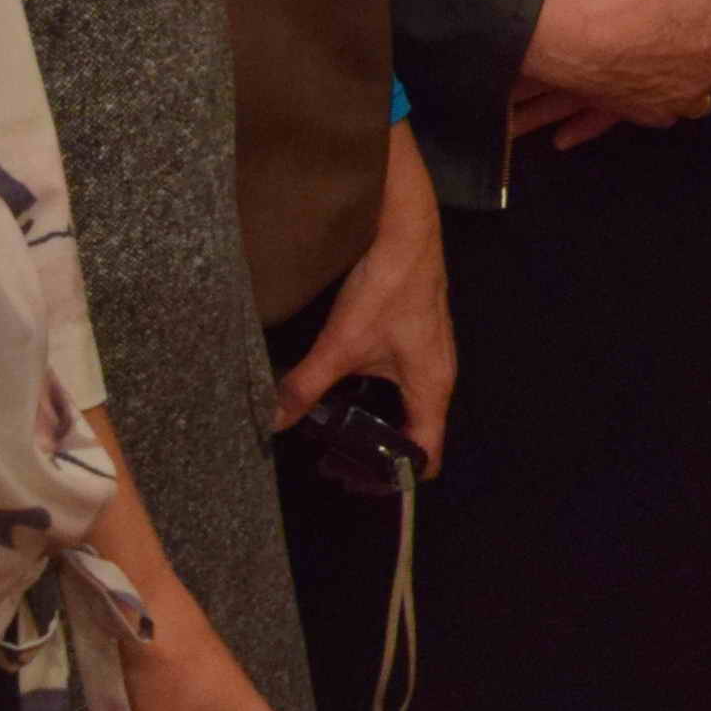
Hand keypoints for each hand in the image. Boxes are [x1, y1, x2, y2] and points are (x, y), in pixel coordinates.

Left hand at [264, 138, 456, 471]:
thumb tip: (272, 422)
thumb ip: (306, 385)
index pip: (427, 453)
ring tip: (334, 432)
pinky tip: (344, 388)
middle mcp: (439, 376)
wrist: (406, 227)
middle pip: (417, 432)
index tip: (357, 482)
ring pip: (409, 405)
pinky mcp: (418, 335)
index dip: (395, 476)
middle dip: (379, 452)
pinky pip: (404, 382)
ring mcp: (432, 353)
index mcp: (431, 387)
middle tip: (336, 463)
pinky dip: (378, 396)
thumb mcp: (341, 342)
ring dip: (377, 422)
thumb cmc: (386, 288)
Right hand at [518, 0, 710, 147]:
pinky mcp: (648, 115)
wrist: (574, 40)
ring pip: (706, 98)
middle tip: (704, 34)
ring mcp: (679, 100)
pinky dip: (667, 98)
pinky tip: (654, 80)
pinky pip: (670, 113)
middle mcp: (708, 75)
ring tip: (682, 61)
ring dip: (700, 81)